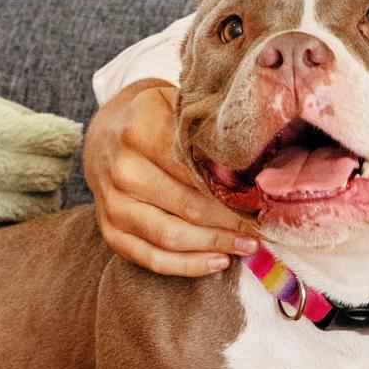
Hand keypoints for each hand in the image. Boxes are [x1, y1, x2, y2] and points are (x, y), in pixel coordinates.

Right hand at [83, 80, 259, 276]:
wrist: (105, 134)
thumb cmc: (154, 118)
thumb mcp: (174, 103)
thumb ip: (206, 123)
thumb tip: (254, 150)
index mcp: (140, 132)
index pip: (195, 170)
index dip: (232, 188)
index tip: (262, 197)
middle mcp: (123, 171)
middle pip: (189, 207)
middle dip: (231, 221)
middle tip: (263, 227)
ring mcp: (113, 205)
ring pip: (171, 237)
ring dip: (215, 245)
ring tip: (248, 246)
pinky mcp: (110, 231)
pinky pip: (151, 258)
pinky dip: (187, 265)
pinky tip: (218, 262)